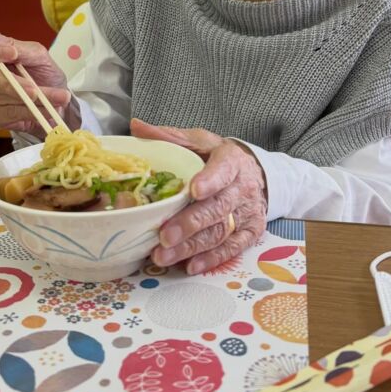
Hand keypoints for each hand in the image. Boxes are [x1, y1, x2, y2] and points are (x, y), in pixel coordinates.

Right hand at [0, 17, 78, 134]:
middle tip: (35, 90)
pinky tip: (46, 111)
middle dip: (11, 83)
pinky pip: (8, 114)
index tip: (12, 53)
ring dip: (31, 101)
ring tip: (57, 99)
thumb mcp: (37, 55)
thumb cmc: (42, 73)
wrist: (56, 101)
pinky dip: (31, 112)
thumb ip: (16, 45)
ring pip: (0, 98)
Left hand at [130, 119, 267, 274]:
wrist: (254, 172)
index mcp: (230, 160)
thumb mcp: (198, 141)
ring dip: (193, 246)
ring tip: (164, 255)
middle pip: (218, 207)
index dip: (209, 180)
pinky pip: (233, 248)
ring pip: (222, 231)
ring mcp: (248, 211)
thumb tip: (136, 126)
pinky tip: (190, 266)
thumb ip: (169, 136)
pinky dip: (212, 259)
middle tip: (164, 236)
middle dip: (190, 223)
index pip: (223, 170)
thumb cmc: (218, 157)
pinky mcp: (251, 231)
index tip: (193, 190)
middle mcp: (243, 186)